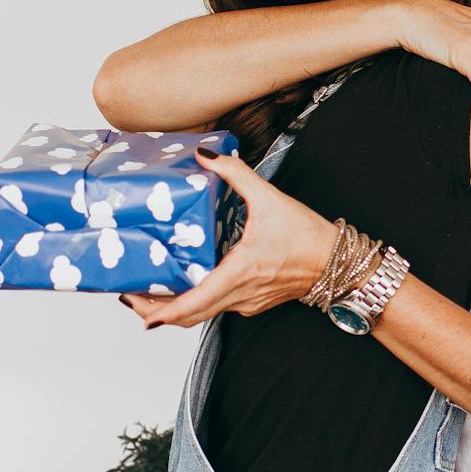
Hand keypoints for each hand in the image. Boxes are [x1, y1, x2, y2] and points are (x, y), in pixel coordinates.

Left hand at [119, 147, 338, 329]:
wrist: (339, 263)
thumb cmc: (308, 236)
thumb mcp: (270, 198)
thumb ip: (236, 174)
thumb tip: (207, 155)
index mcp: (240, 272)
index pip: (194, 304)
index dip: (161, 311)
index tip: (137, 306)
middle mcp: (240, 295)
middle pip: (189, 316)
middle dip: (156, 311)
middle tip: (131, 295)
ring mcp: (246, 302)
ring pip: (202, 314)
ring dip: (176, 307)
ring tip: (151, 289)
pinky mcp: (252, 302)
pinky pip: (217, 306)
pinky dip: (197, 301)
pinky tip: (188, 282)